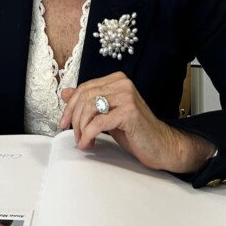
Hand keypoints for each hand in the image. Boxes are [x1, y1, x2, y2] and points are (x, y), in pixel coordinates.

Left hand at [60, 72, 214, 173]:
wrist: (161, 145)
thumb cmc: (135, 131)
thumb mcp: (107, 114)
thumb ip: (89, 102)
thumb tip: (65, 93)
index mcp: (117, 80)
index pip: (84, 87)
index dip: (70, 106)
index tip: (64, 122)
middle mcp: (122, 84)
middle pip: (85, 96)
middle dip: (74, 118)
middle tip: (75, 136)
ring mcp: (127, 96)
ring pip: (89, 108)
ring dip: (81, 128)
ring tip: (83, 141)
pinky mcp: (129, 112)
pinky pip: (99, 122)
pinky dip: (88, 135)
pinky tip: (89, 144)